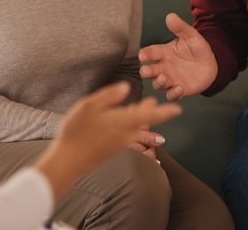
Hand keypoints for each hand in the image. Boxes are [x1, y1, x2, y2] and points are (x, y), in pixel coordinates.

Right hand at [34, 82, 181, 198]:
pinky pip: (126, 135)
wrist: (69, 161)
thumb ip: (110, 96)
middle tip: (153, 101)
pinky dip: (128, 126)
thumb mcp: (90, 106)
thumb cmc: (78, 131)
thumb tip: (126, 87)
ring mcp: (119, 144)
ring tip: (139, 107)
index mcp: (124, 121)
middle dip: (150, 111)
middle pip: (143, 121)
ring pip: (134, 129)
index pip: (151, 115)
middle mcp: (126, 134)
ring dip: (139, 118)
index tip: (178, 109)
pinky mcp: (111, 150)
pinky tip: (121, 122)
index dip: (165, 111)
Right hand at [138, 13, 217, 99]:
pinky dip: (173, 93)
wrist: (211, 64)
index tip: (142, 56)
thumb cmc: (197, 49)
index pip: (150, 52)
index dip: (145, 54)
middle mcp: (164, 67)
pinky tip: (179, 88)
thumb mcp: (191, 37)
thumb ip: (181, 28)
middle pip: (149, 70)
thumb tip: (170, 16)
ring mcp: (170, 79)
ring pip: (158, 84)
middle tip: (146, 70)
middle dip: (146, 71)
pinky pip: (172, 94)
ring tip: (164, 78)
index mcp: (164, 53)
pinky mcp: (179, 89)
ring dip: (158, 82)